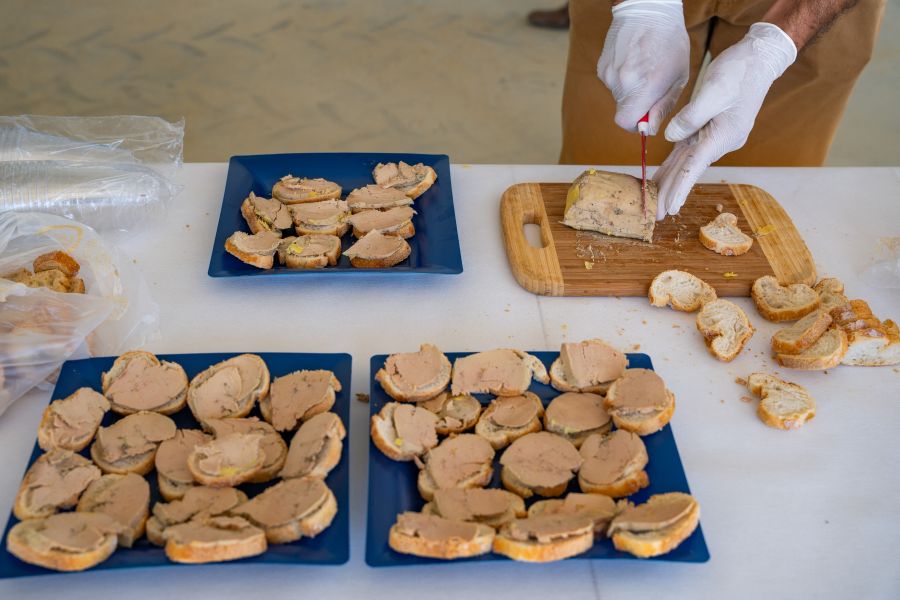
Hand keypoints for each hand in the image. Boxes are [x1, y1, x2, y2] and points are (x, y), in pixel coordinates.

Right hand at [597, 0, 689, 134]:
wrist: (648, 9)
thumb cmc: (670, 42)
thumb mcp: (678, 76)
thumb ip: (663, 106)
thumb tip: (649, 129)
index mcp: (643, 87)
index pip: (625, 122)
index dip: (635, 124)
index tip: (645, 117)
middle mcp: (622, 82)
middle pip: (622, 110)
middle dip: (636, 105)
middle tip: (651, 86)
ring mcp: (609, 73)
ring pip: (618, 95)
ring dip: (629, 90)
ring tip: (643, 68)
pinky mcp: (602, 66)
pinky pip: (612, 82)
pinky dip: (621, 78)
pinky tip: (633, 61)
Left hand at [654, 23, 796, 218]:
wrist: (758, 59)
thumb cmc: (739, 72)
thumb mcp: (713, 90)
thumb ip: (691, 117)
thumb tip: (671, 138)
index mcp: (723, 135)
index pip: (695, 166)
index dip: (680, 188)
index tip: (670, 208)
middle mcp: (720, 141)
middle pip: (689, 170)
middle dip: (671, 193)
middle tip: (656, 215)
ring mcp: (714, 136)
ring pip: (686, 163)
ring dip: (670, 182)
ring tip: (654, 202)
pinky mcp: (707, 128)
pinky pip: (686, 151)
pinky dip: (674, 165)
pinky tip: (661, 178)